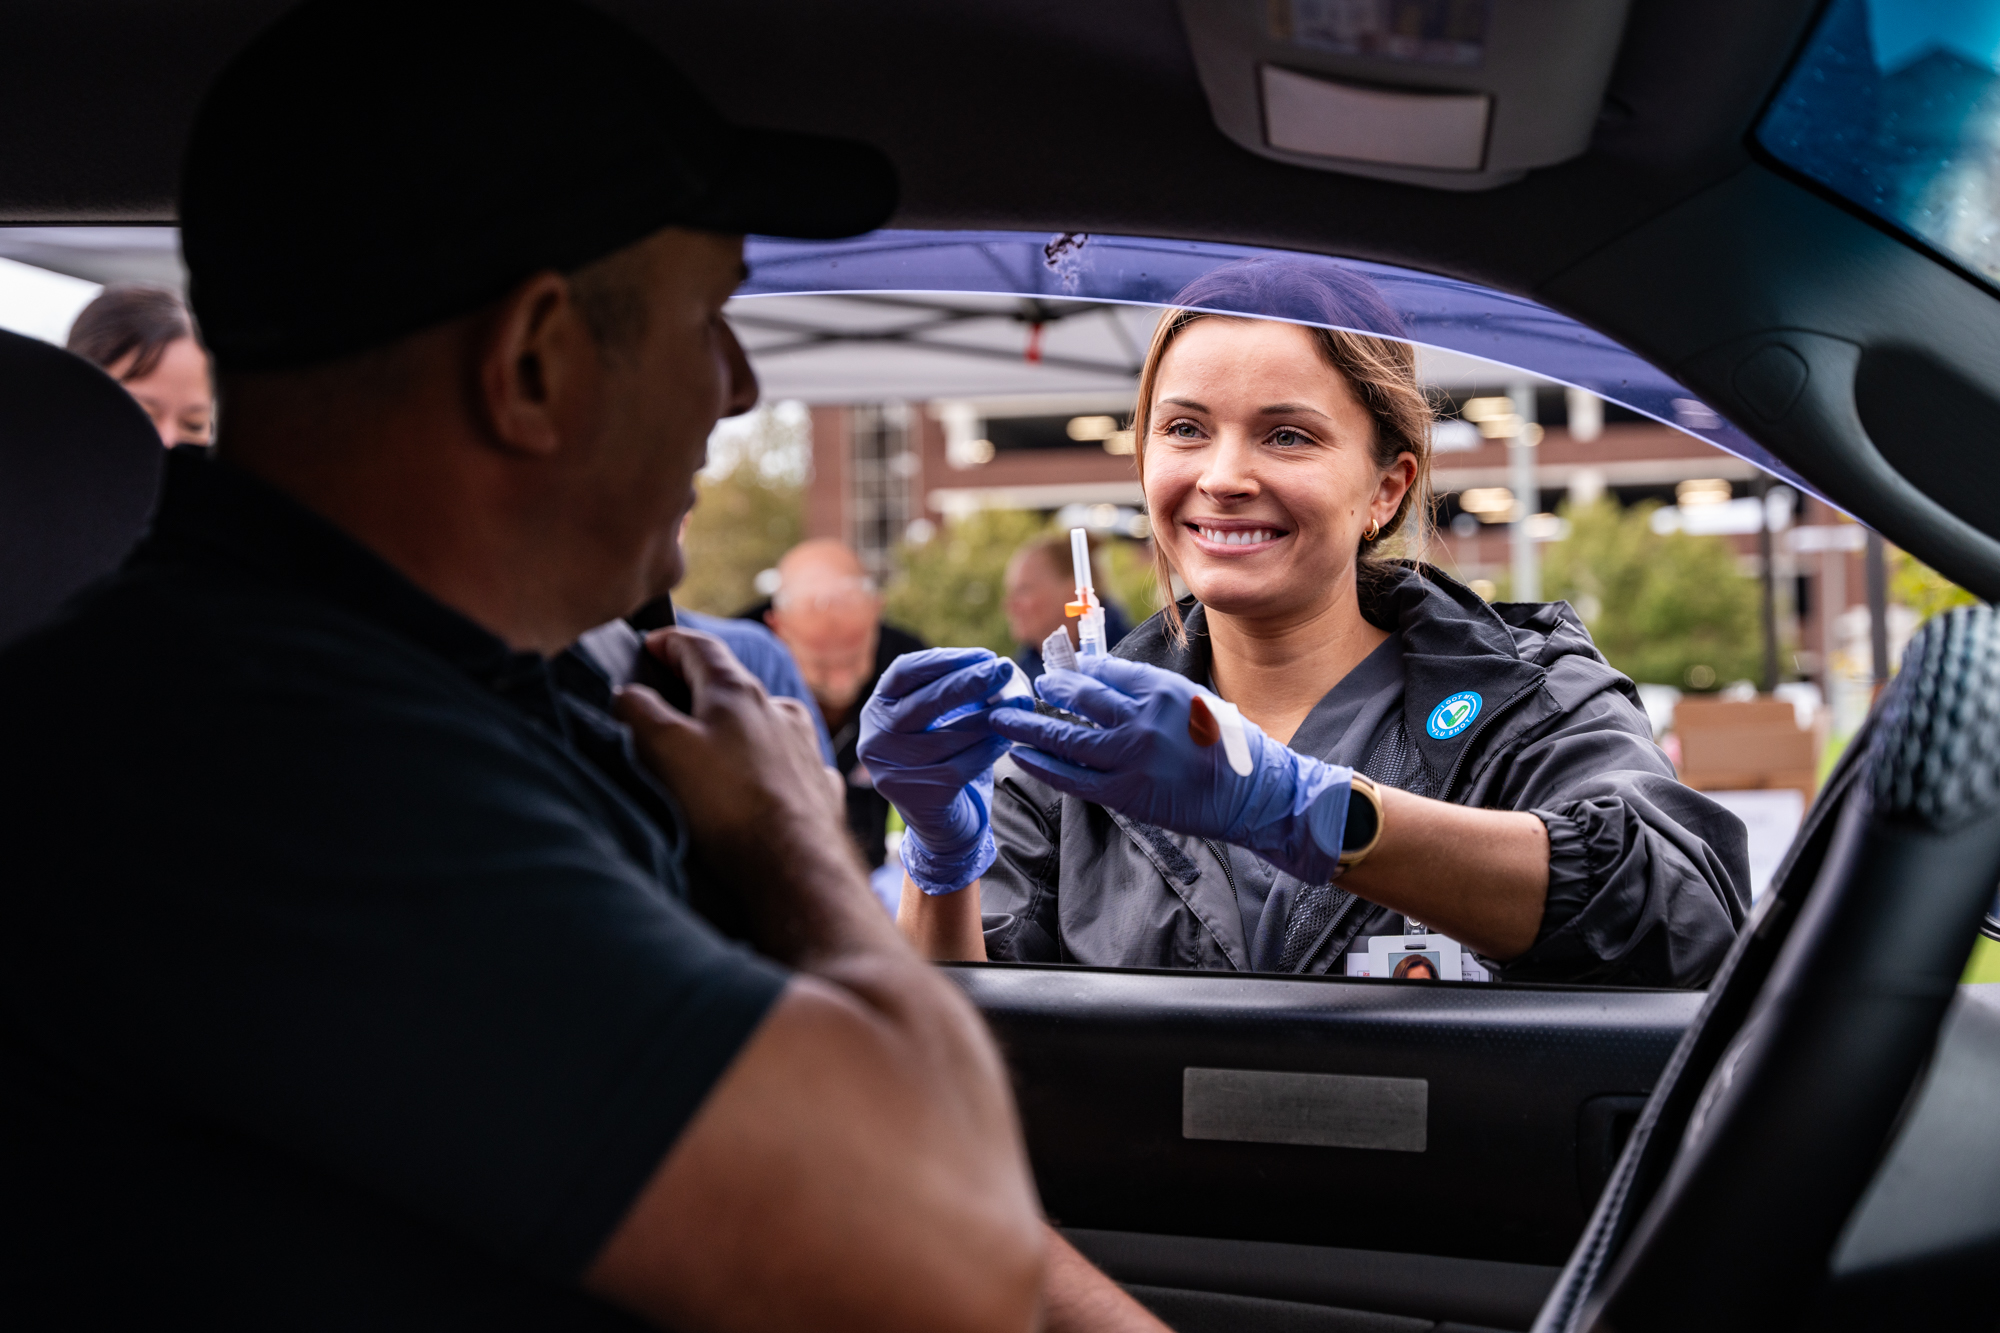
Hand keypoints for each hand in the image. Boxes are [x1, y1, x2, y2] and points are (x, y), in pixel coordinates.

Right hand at [616, 628, 843, 869]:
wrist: (794, 865)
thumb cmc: (727, 803)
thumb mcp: (664, 749)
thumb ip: (639, 711)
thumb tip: (626, 692)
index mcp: (738, 692)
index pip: (700, 648)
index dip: (669, 642)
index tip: (650, 644)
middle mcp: (778, 711)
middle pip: (733, 685)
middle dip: (700, 686)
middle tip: (670, 696)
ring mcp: (804, 748)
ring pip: (765, 722)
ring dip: (738, 724)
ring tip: (713, 745)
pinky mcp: (817, 786)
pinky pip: (789, 762)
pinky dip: (767, 762)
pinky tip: (758, 781)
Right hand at [857, 648, 1020, 894]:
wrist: (938, 821)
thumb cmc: (941, 758)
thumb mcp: (935, 720)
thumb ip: (954, 692)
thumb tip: (996, 668)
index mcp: (876, 709)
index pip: (904, 672)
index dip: (944, 659)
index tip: (984, 655)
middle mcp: (875, 738)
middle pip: (925, 702)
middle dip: (969, 682)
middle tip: (1003, 669)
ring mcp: (892, 770)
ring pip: (948, 736)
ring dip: (989, 717)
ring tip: (1018, 703)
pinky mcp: (917, 796)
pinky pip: (962, 765)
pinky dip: (990, 749)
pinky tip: (1009, 738)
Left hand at [988, 656, 1355, 883]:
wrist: (1255, 796)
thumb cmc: (1230, 747)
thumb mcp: (1195, 701)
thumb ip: (1150, 692)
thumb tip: (1101, 681)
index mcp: (1164, 691)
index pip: (1107, 672)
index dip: (1078, 670)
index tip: (1061, 670)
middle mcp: (1145, 720)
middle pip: (1082, 698)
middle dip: (1051, 690)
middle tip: (1030, 685)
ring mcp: (1132, 758)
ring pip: (1067, 738)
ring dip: (1029, 727)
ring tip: (1003, 718)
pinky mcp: (1125, 794)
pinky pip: (1072, 777)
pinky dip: (1044, 765)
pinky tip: (1023, 756)